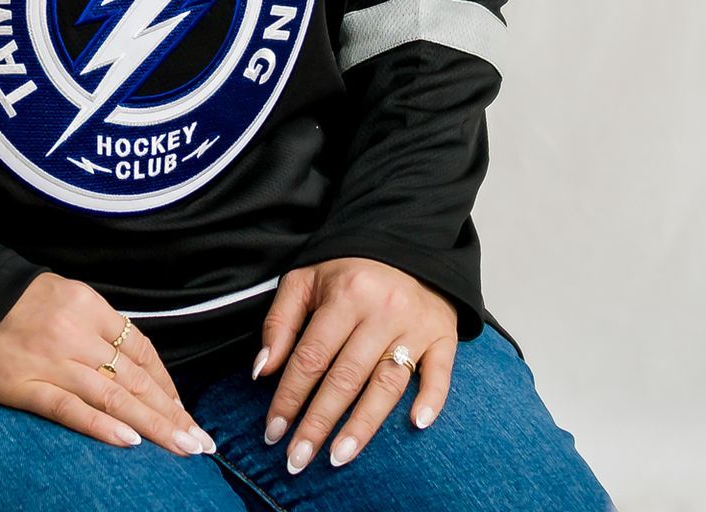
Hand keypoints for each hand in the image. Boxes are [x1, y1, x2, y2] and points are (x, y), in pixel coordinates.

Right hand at [0, 271, 216, 459]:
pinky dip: (102, 428)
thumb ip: (96, 325)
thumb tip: (131, 361)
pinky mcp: (27, 388)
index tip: (185, 411)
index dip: (167, 383)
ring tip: (182, 449)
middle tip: (201, 443)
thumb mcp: (64, 295)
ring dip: (153, 427)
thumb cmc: (15, 300)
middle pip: (135, 379)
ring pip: (113, 399)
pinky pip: (71, 410)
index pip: (140, 349)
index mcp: (88, 306)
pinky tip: (130, 443)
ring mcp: (53, 363)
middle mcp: (77, 334)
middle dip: (172, 414)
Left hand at [252, 258, 457, 471]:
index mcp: (345, 294)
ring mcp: (415, 325)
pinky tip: (416, 425)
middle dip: (318, 423)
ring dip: (362, 426)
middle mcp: (381, 310)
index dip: (289, 396)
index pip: (312, 355)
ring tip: (338, 457)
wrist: (408, 246)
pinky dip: (431, 399)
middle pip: (345, 377)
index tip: (273, 430)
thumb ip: (280, 322)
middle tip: (297, 459)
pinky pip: (440, 373)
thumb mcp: (306, 280)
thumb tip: (262, 370)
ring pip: (387, 384)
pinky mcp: (443, 336)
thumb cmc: (349, 271)